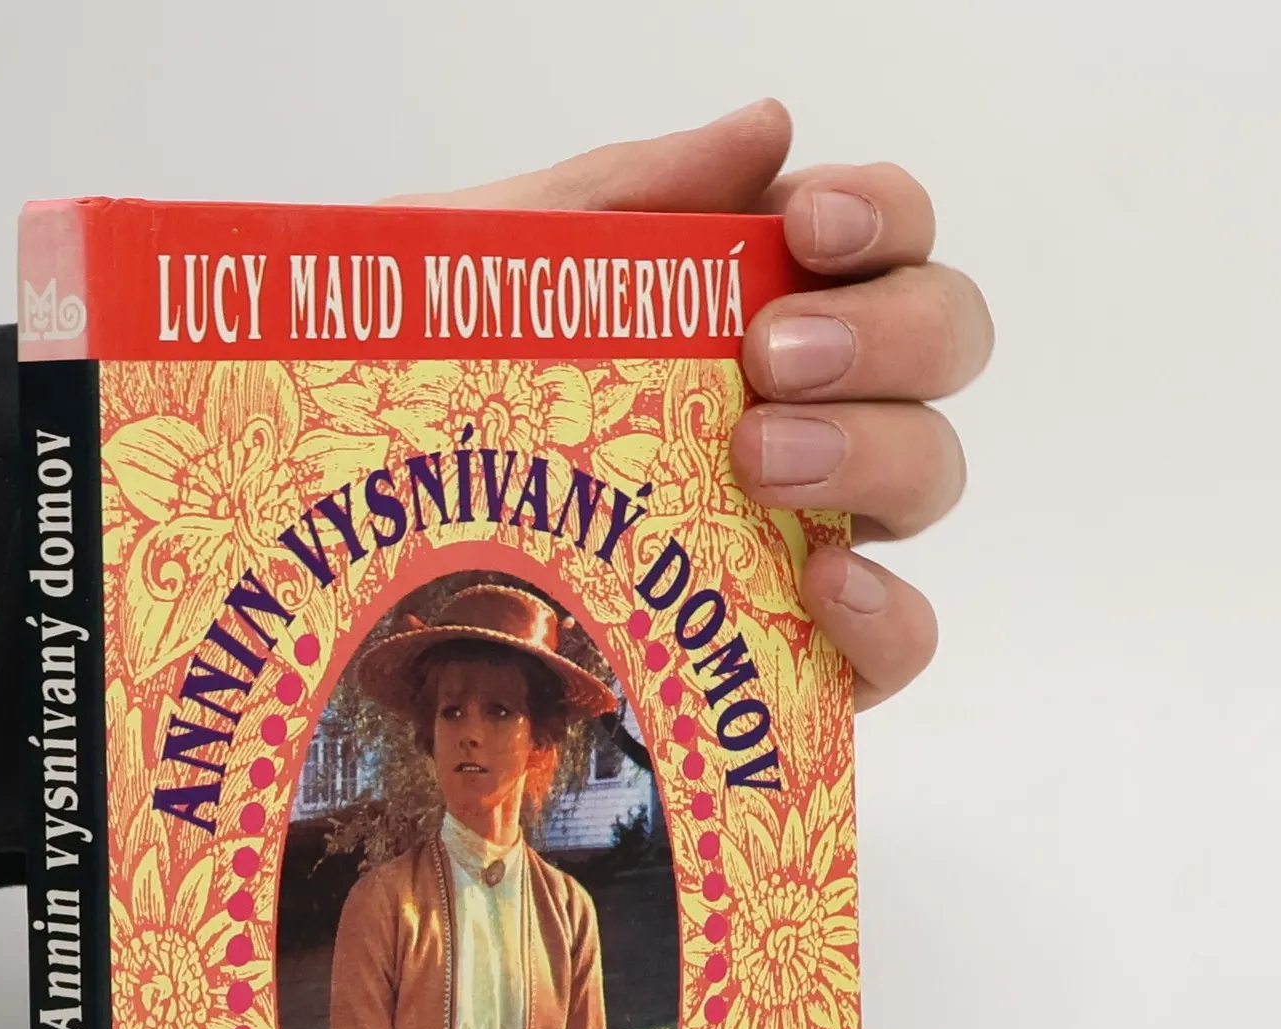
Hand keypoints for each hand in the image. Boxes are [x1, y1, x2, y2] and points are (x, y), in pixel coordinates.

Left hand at [393, 101, 991, 710]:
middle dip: (883, 334)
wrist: (339, 528)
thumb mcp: (495, 267)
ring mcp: (807, 528)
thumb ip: (626, 195)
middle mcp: (808, 408)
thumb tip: (770, 128)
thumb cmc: (427, 386)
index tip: (808, 227)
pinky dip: (893, 612)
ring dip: (875, 452)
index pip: (886, 237)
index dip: (882, 217)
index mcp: (755, 302)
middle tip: (766, 360)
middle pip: (941, 344)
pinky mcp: (793, 649)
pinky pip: (900, 639)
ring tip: (758, 459)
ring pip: (930, 474)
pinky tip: (828, 583)